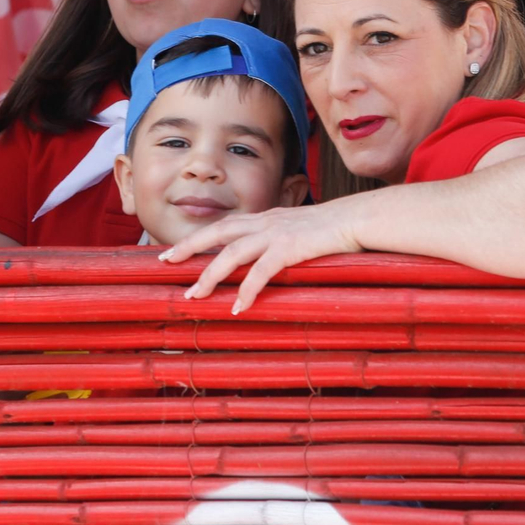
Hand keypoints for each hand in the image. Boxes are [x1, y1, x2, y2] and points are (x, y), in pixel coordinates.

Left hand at [158, 200, 364, 313]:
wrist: (358, 219)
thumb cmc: (333, 229)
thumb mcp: (300, 231)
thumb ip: (280, 242)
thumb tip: (268, 261)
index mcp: (266, 218)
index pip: (224, 226)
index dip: (198, 237)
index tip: (175, 250)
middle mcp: (265, 222)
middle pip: (217, 232)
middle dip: (188, 247)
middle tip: (166, 262)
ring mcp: (276, 233)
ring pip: (231, 253)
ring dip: (209, 275)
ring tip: (195, 295)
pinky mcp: (289, 248)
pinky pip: (261, 271)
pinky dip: (247, 289)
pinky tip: (239, 307)